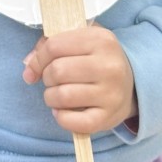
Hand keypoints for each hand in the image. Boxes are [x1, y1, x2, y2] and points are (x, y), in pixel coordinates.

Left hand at [22, 25, 137, 135]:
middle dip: (46, 77)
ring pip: (62, 96)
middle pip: (57, 71)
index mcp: (101, 40)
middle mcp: (109, 66)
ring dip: (51, 97)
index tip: (35, 66)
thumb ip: (50, 45)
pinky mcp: (108, 118)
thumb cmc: (98, 60)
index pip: (54, 46)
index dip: (38, 58)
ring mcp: (111, 93)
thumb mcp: (81, 41)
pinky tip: (63, 111)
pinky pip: (72, 121)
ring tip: (58, 95)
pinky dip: (61, 117)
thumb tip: (28, 67)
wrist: (133, 84)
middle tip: (53, 80)